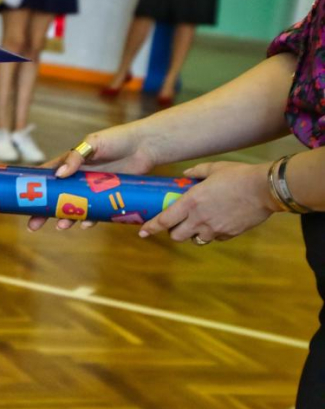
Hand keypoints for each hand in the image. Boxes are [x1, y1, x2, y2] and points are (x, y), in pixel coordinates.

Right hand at [28, 127, 155, 231]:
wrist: (146, 146)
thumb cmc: (117, 139)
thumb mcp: (93, 143)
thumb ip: (76, 157)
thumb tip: (59, 174)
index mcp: (70, 162)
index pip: (47, 176)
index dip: (33, 188)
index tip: (21, 201)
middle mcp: (78, 177)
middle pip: (56, 197)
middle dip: (43, 212)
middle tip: (33, 226)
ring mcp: (92, 188)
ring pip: (74, 207)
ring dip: (66, 218)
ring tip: (61, 227)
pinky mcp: (106, 196)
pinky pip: (95, 211)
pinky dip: (90, 219)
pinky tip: (86, 225)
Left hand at [139, 161, 279, 242]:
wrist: (265, 189)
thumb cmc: (238, 175)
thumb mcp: (213, 168)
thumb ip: (195, 171)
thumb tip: (185, 173)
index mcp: (191, 202)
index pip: (164, 220)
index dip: (151, 228)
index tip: (143, 232)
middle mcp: (199, 219)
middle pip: (176, 236)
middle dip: (173, 231)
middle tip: (177, 223)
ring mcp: (214, 228)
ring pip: (195, 240)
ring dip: (192, 234)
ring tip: (198, 223)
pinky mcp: (228, 234)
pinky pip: (214, 238)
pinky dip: (212, 233)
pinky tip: (218, 222)